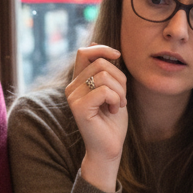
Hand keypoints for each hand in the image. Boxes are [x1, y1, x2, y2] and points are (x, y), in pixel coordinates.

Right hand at [68, 45, 127, 191]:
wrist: (109, 148)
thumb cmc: (112, 121)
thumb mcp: (112, 89)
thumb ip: (104, 70)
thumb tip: (94, 43)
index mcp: (78, 81)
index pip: (85, 52)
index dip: (103, 49)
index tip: (118, 55)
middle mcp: (72, 87)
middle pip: (100, 63)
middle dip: (119, 78)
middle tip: (121, 97)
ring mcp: (73, 97)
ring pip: (103, 75)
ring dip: (119, 90)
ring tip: (117, 104)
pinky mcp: (79, 107)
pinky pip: (104, 90)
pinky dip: (116, 99)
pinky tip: (113, 110)